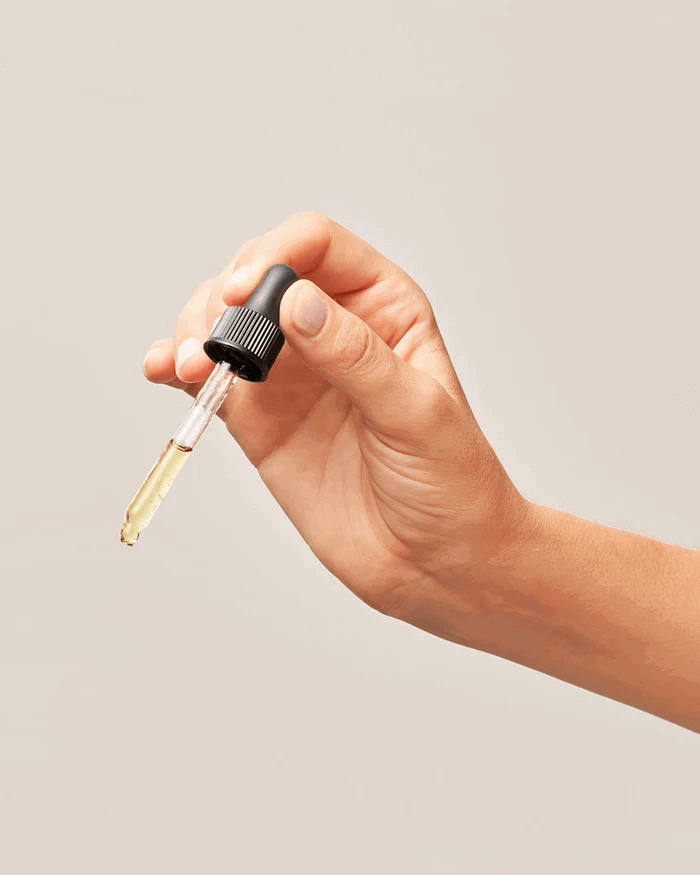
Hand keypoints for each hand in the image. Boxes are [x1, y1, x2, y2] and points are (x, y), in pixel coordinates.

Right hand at [143, 212, 530, 636]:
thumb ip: (355, 356)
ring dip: (194, 330)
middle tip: (218, 343)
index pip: (316, 245)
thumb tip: (294, 301)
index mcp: (382, 307)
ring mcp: (291, 374)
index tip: (247, 292)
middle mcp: (330, 329)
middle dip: (224, 297)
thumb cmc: (450, 482)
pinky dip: (177, 368)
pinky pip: (209, 378)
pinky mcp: (261, 419)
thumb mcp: (416, 412)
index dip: (274, 254)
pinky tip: (166, 371)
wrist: (436, 562)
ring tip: (192, 365)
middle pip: (257, 275)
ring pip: (224, 321)